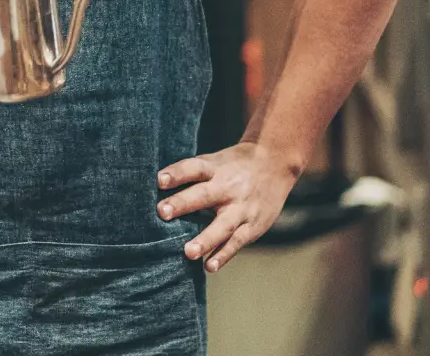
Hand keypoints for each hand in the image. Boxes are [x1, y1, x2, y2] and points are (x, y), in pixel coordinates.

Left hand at [156, 142, 300, 272]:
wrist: (276, 164)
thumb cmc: (233, 166)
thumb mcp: (215, 162)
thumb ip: (191, 176)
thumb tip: (154, 191)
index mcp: (215, 168)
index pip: (193, 168)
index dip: (177, 173)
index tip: (159, 180)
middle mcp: (228, 187)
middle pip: (204, 195)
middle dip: (183, 204)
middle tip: (162, 212)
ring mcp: (242, 208)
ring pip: (223, 225)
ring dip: (205, 239)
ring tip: (187, 252)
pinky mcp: (253, 226)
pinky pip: (237, 242)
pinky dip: (223, 255)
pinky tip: (208, 266)